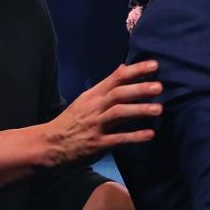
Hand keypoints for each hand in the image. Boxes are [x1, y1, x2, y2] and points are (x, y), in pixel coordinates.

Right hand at [41, 61, 161, 165]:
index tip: (154, 65)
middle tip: (159, 87)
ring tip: (159, 109)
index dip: (136, 71)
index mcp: (93, 95)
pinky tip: (150, 134)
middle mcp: (94, 107)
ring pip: (118, 113)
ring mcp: (95, 125)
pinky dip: (134, 136)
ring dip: (139, 110)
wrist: (50, 144)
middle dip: (139, 89)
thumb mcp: (86, 99)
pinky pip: (118, 139)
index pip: (116, 78)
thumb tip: (124, 68)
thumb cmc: (72, 121)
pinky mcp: (97, 143)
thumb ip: (107, 86)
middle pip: (118, 94)